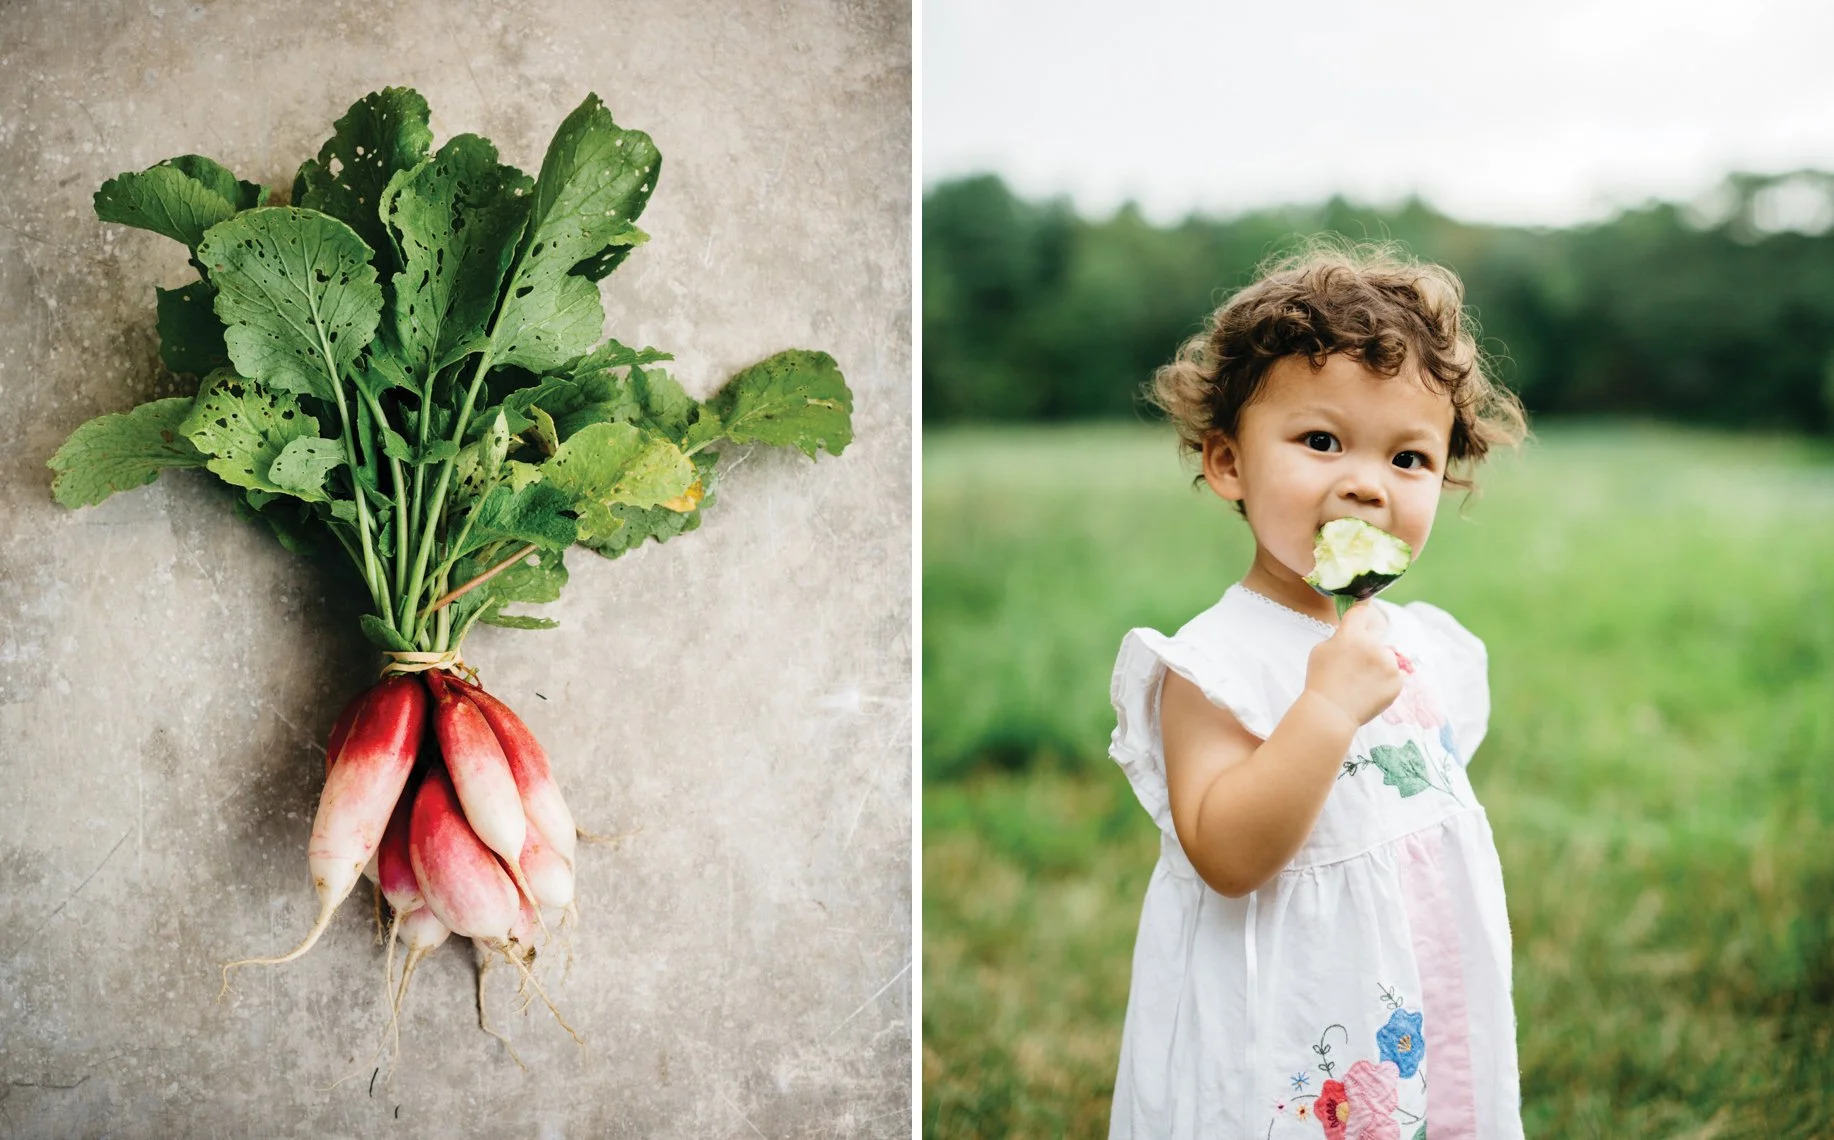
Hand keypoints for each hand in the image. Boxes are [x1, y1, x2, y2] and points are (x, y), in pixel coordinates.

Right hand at [1303, 600, 1403, 727]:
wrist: (1332, 713)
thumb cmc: (1320, 681)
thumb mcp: (1320, 651)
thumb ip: (1340, 637)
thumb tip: (1353, 635)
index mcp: (1351, 635)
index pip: (1362, 610)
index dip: (1362, 608)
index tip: (1366, 604)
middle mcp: (1373, 645)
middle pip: (1375, 635)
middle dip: (1368, 643)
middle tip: (1355, 661)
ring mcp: (1389, 664)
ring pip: (1386, 656)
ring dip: (1378, 664)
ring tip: (1361, 683)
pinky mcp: (1398, 681)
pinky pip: (1395, 674)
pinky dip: (1385, 680)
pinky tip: (1370, 690)